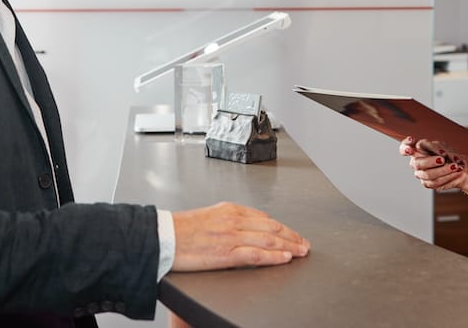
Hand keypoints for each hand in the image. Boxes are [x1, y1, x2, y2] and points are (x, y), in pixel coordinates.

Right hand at [171, 202, 309, 271]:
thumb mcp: (210, 215)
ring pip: (269, 239)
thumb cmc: (181, 229)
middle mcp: (234, 220)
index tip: (292, 233)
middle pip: (272, 227)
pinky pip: (256, 254)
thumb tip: (246, 226)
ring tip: (301, 251)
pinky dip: (274, 256)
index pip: (264, 218)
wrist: (163, 236)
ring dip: (289, 245)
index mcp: (231, 209)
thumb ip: (229, 219)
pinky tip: (285, 258)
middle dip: (292, 236)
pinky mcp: (226, 253)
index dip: (282, 227)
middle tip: (304, 243)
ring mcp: (232, 236)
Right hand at [399, 136, 467, 190]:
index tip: (410, 146)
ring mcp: (420, 174)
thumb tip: (433, 151)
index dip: (404, 147)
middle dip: (431, 161)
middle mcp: (416, 162)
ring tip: (455, 166)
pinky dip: (447, 177)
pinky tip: (455, 172)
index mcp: (416, 150)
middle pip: (417, 163)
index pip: (403, 148)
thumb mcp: (442, 145)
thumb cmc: (447, 154)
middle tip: (442, 159)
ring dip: (443, 170)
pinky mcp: (427, 183)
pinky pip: (435, 182)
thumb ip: (435, 147)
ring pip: (428, 174)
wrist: (458, 167)